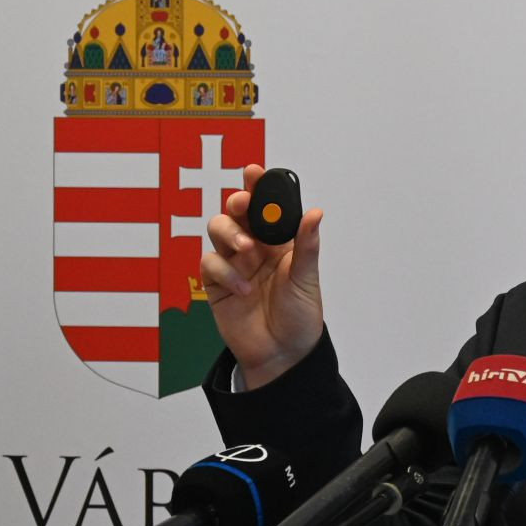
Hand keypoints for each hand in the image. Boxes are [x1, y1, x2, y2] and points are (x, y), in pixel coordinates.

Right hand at [201, 164, 324, 388]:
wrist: (283, 354)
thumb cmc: (300, 317)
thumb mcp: (307, 280)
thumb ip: (306, 247)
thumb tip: (315, 213)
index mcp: (280, 242)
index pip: (268, 207)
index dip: (259, 187)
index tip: (254, 172)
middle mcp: (255, 247)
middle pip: (236, 212)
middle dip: (238, 203)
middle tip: (244, 206)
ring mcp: (234, 263)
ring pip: (218, 230)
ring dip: (229, 233)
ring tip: (247, 249)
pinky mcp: (217, 283)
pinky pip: (210, 263)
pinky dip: (224, 271)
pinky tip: (242, 289)